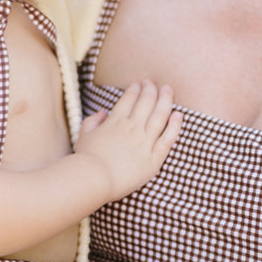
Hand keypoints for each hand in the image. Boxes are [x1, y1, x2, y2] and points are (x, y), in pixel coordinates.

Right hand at [74, 80, 181, 200]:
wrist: (95, 179)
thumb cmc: (86, 159)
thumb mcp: (84, 135)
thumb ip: (92, 121)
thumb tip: (102, 112)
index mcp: (115, 121)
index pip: (129, 99)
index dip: (135, 89)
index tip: (139, 84)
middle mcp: (132, 128)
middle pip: (146, 102)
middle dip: (151, 89)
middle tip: (153, 83)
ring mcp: (144, 142)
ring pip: (159, 115)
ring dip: (165, 100)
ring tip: (168, 90)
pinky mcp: (154, 158)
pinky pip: (168, 139)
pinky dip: (174, 125)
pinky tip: (178, 115)